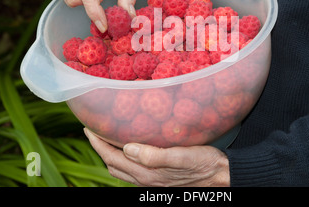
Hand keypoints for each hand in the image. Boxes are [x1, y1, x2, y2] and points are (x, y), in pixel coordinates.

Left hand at [84, 128, 230, 186]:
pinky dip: (123, 159)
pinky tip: (130, 147)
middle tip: (94, 130)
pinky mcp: (159, 178)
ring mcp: (151, 181)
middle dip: (99, 148)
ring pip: (121, 169)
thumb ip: (154, 155)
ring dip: (110, 154)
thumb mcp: (181, 156)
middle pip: (112, 165)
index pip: (112, 158)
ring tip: (107, 137)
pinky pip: (132, 170)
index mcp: (147, 173)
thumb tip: (127, 148)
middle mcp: (145, 180)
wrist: (220, 176)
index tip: (88, 127)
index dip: (97, 144)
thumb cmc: (204, 163)